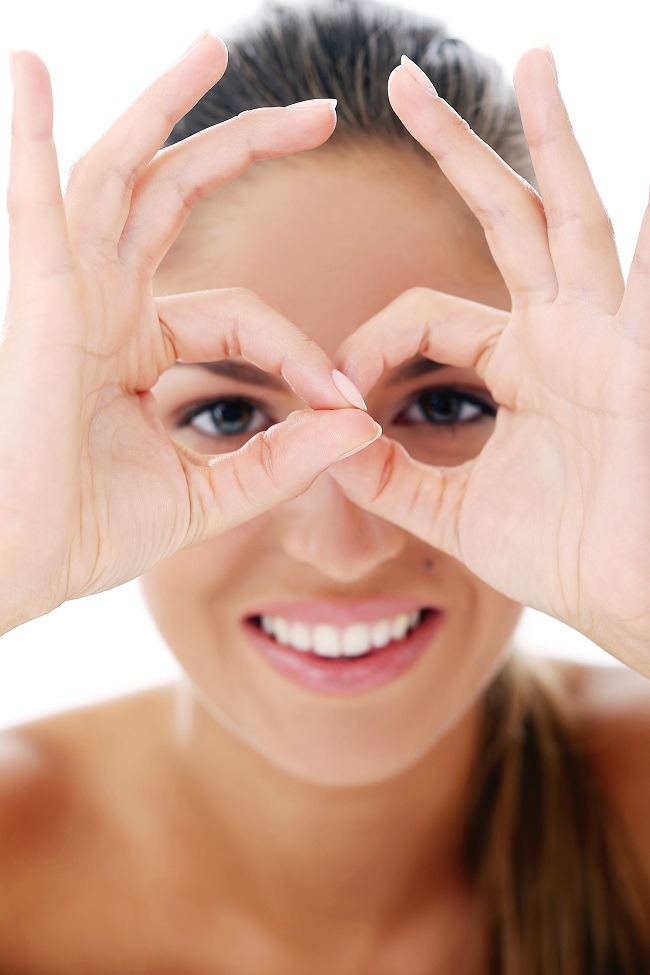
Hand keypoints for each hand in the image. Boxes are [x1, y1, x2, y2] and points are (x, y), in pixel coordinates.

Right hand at [0, 35, 378, 633]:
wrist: (29, 564)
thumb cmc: (98, 531)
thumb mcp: (213, 492)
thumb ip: (285, 460)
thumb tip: (363, 427)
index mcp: (141, 346)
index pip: (242, 317)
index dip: (301, 354)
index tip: (348, 404)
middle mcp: (105, 303)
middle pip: (179, 200)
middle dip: (246, 149)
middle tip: (319, 114)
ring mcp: (70, 292)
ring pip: (121, 174)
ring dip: (164, 109)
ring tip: (213, 46)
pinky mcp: (39, 298)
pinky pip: (38, 201)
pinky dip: (33, 136)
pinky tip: (32, 67)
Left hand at [328, 48, 649, 675]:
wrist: (632, 597)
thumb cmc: (564, 555)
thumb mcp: (456, 511)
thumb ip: (391, 480)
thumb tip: (325, 447)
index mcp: (522, 361)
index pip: (428, 311)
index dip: (371, 343)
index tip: (335, 389)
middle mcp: (566, 331)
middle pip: (505, 219)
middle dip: (456, 153)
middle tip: (404, 83)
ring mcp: (609, 334)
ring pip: (571, 215)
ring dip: (551, 141)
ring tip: (533, 61)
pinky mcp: (639, 357)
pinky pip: (645, 278)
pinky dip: (646, 232)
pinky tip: (629, 173)